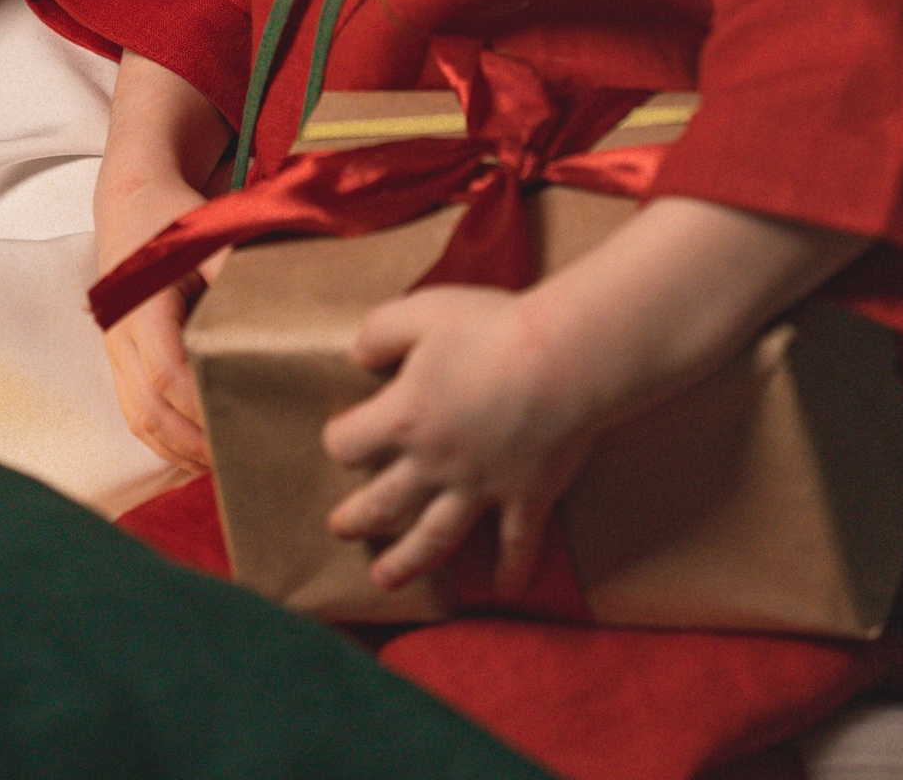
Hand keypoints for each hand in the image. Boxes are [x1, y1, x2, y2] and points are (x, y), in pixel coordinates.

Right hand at [91, 166, 216, 472]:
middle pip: (149, 408)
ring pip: (138, 416)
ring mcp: (114, 348)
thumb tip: (284, 306)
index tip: (236, 430)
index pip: (167, 372)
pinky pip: (133, 409)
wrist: (129, 201)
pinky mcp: (118, 356)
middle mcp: (120, 333)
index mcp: (141, 304)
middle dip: (191, 444)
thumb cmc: (171, 219)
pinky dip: (161, 437)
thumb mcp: (206, 236)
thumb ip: (236, 272)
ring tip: (220, 469)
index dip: (199, 408)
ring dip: (175, 448)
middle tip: (238, 465)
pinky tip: (193, 453)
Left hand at [321, 279, 596, 595]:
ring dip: (409, 562)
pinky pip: (517, 544)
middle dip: (359, 519)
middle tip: (340, 530)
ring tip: (386, 580)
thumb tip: (357, 356)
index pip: (348, 443)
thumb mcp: (420, 312)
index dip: (340, 440)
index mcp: (405, 418)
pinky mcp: (527, 497)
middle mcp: (436, 463)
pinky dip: (511, 570)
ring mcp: (482, 487)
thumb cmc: (490, 328)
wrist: (562, 359)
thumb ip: (380, 332)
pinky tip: (504, 591)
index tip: (342, 438)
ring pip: (436, 537)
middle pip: (385, 503)